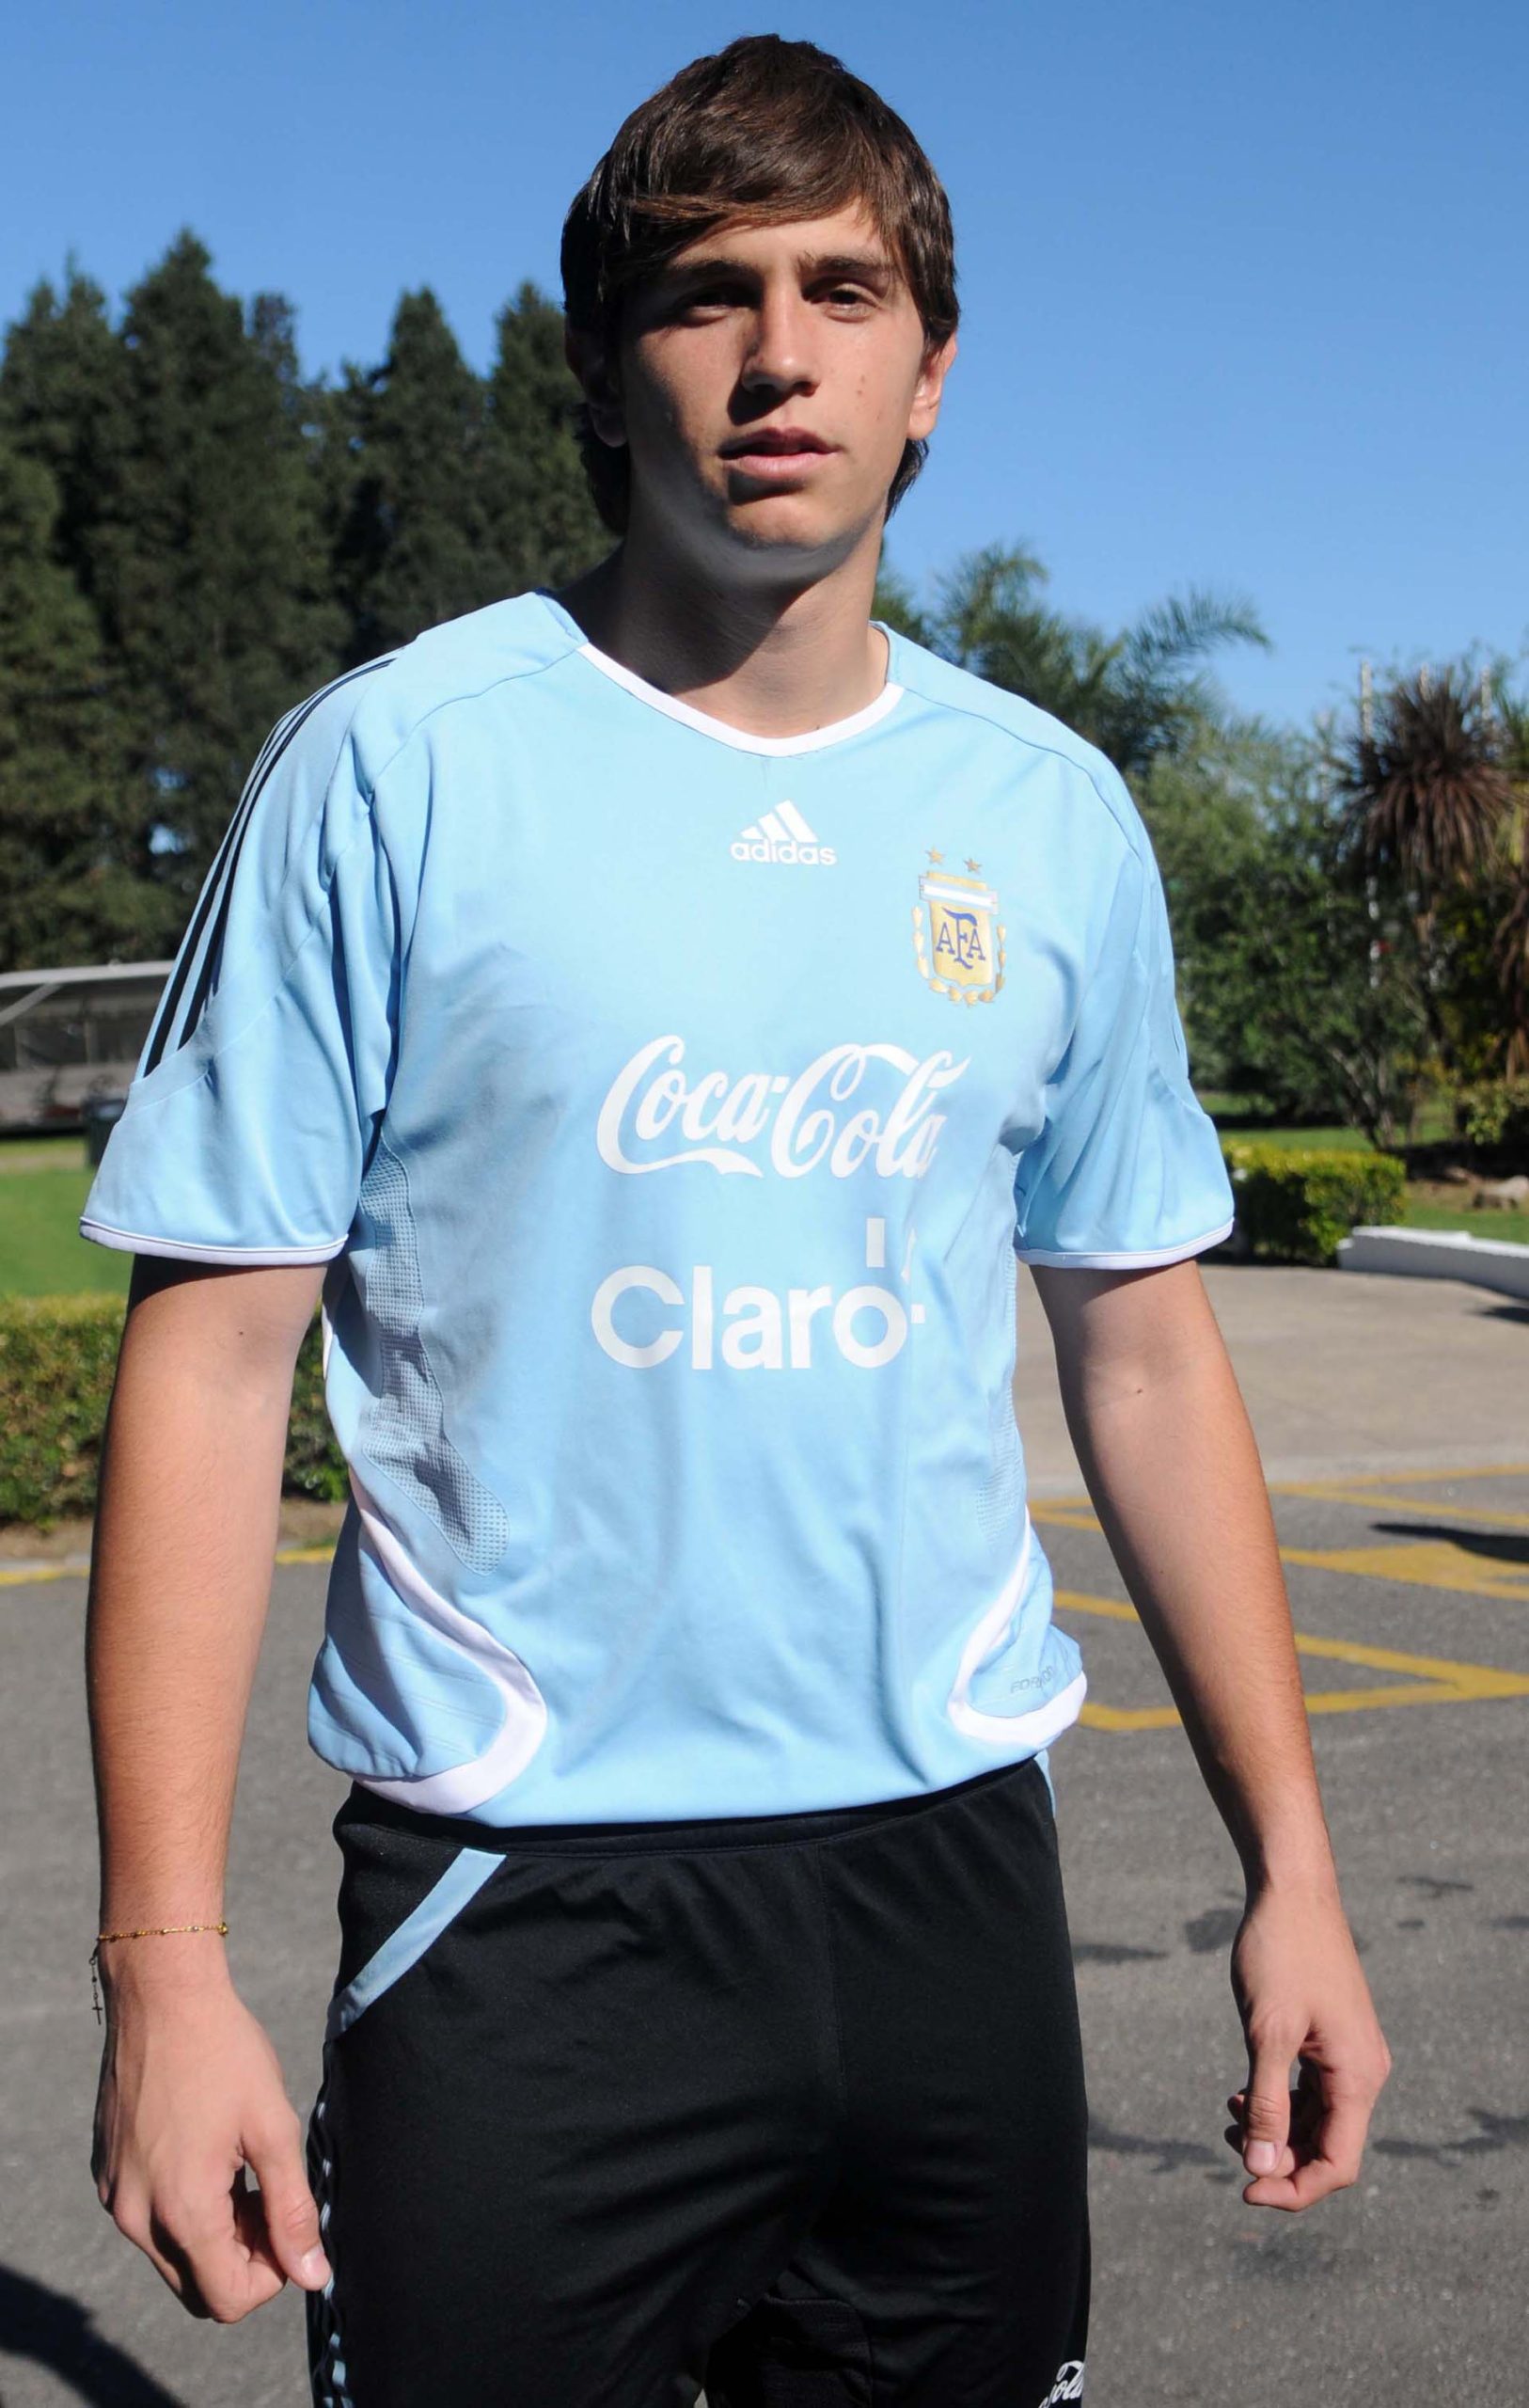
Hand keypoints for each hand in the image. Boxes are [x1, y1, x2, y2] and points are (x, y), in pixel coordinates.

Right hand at [91, 1952, 331, 2319]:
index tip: (286, 2218)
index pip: (227, 2300)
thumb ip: (293, 2209)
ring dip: (214, 2231)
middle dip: (242, 2256)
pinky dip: (182, 2206)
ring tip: (239, 2165)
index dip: (271, 2274)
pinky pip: (148, 2221)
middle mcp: (136, 2216)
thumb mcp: (272, 2127)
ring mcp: (115, 2195)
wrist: (161, 1995)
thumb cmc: (224, 2054)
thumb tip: (314, 2276)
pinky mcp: (107, 2173)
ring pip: (173, 2255)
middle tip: (266, 2192)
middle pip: (198, 2286)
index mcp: (181, 2210)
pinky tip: (206, 2150)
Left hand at [1223, 1880, 1391, 2211]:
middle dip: (1280, 2158)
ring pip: (1318, 2120)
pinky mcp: (1331, 2039)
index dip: (1293, 2187)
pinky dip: (1279, 2101)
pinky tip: (1239, 2094)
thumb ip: (1265, 2103)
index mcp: (1358, 2077)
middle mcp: (1363, 2071)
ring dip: (1276, 2130)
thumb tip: (1261, 2168)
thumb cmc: (1280, 1953)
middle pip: (1329, 2147)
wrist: (1292, 1890)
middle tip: (1227, 2146)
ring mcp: (1349, 2054)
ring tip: (1227, 2115)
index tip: (1244, 2188)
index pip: (1338, 2163)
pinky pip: (1312, 2091)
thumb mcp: (1266, 2032)